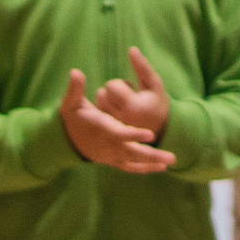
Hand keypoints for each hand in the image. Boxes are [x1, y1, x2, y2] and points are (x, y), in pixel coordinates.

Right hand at [59, 67, 174, 171]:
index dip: (133, 134)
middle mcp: (109, 145)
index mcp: (101, 129)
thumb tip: (75, 71)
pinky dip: (145, 169)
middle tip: (171, 157)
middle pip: (131, 152)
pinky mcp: (114, 160)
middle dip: (151, 155)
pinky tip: (161, 168)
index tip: (150, 134)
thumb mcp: (70, 103)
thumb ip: (74, 89)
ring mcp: (112, 155)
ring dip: (152, 162)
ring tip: (170, 162)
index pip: (119, 134)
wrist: (68, 142)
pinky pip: (131, 167)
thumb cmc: (72, 119)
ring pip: (134, 161)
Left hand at [94, 46, 172, 142]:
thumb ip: (142, 67)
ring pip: (98, 104)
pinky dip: (105, 110)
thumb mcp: (154, 83)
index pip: (111, 86)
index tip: (130, 87)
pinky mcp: (110, 132)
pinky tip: (116, 112)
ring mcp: (114, 128)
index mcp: (132, 107)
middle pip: (102, 94)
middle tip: (126, 95)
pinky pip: (99, 114)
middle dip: (112, 91)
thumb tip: (132, 49)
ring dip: (107, 100)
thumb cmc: (157, 103)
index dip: (119, 83)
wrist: (161, 130)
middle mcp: (120, 119)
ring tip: (121, 103)